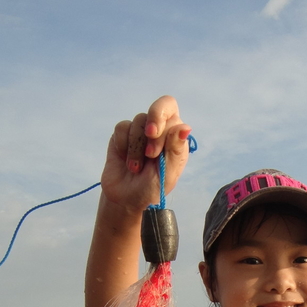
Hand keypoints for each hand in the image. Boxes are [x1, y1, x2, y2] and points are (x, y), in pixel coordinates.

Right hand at [101, 95, 190, 212]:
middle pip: (159, 107)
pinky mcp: (122, 135)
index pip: (172, 112)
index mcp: (174, 137)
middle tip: (148, 152)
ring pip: (138, 120)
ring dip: (136, 147)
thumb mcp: (167, 174)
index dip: (162, 122)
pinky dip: (122, 145)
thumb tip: (185, 128)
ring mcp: (140, 131)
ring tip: (136, 168)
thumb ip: (175, 150)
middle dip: (153, 124)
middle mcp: (160, 130)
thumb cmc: (151, 189)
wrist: (126, 199)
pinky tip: (125, 160)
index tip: (154, 144)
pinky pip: (121, 127)